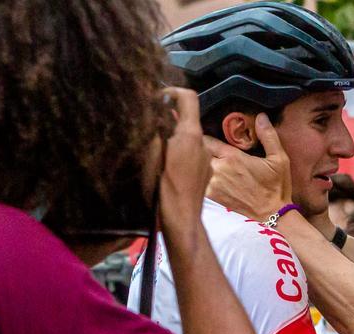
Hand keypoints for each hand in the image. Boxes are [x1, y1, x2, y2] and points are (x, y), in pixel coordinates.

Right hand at [157, 87, 211, 239]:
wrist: (181, 220)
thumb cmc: (163, 187)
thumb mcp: (152, 154)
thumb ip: (155, 129)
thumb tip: (154, 111)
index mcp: (190, 134)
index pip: (188, 98)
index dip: (172, 92)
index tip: (157, 97)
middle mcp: (203, 144)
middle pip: (186, 120)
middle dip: (168, 118)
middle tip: (147, 124)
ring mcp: (206, 160)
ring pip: (188, 139)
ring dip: (172, 137)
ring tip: (153, 147)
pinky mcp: (205, 174)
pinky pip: (191, 155)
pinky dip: (179, 153)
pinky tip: (165, 166)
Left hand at [205, 113, 292, 220]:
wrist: (272, 215)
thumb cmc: (276, 187)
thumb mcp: (279, 159)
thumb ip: (268, 136)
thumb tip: (261, 116)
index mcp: (232, 157)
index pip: (206, 139)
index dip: (204, 136)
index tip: (205, 135)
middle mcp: (219, 169)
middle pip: (197, 153)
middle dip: (197, 149)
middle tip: (198, 148)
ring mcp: (213, 185)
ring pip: (195, 168)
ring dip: (196, 164)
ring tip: (196, 162)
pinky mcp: (212, 197)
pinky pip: (198, 182)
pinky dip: (197, 178)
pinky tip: (200, 177)